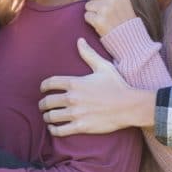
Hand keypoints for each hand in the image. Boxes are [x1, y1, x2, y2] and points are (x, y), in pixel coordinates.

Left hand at [39, 38, 156, 134]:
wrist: (129, 106)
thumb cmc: (117, 85)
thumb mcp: (103, 66)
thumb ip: (89, 54)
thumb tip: (79, 40)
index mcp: (75, 82)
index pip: (50, 83)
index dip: (43, 86)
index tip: (42, 89)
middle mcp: (72, 98)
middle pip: (47, 101)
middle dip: (42, 104)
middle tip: (43, 105)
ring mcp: (76, 113)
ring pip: (51, 116)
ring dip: (46, 117)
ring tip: (47, 116)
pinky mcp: (81, 127)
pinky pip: (60, 130)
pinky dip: (53, 130)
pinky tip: (53, 128)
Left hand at [84, 0, 137, 36]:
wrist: (130, 41)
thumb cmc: (125, 23)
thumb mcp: (124, 4)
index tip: (104, 2)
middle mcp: (113, 0)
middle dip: (94, 3)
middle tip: (102, 13)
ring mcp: (106, 10)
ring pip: (88, 5)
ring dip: (92, 13)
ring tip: (102, 19)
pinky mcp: (99, 21)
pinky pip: (86, 16)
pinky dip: (90, 21)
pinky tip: (99, 25)